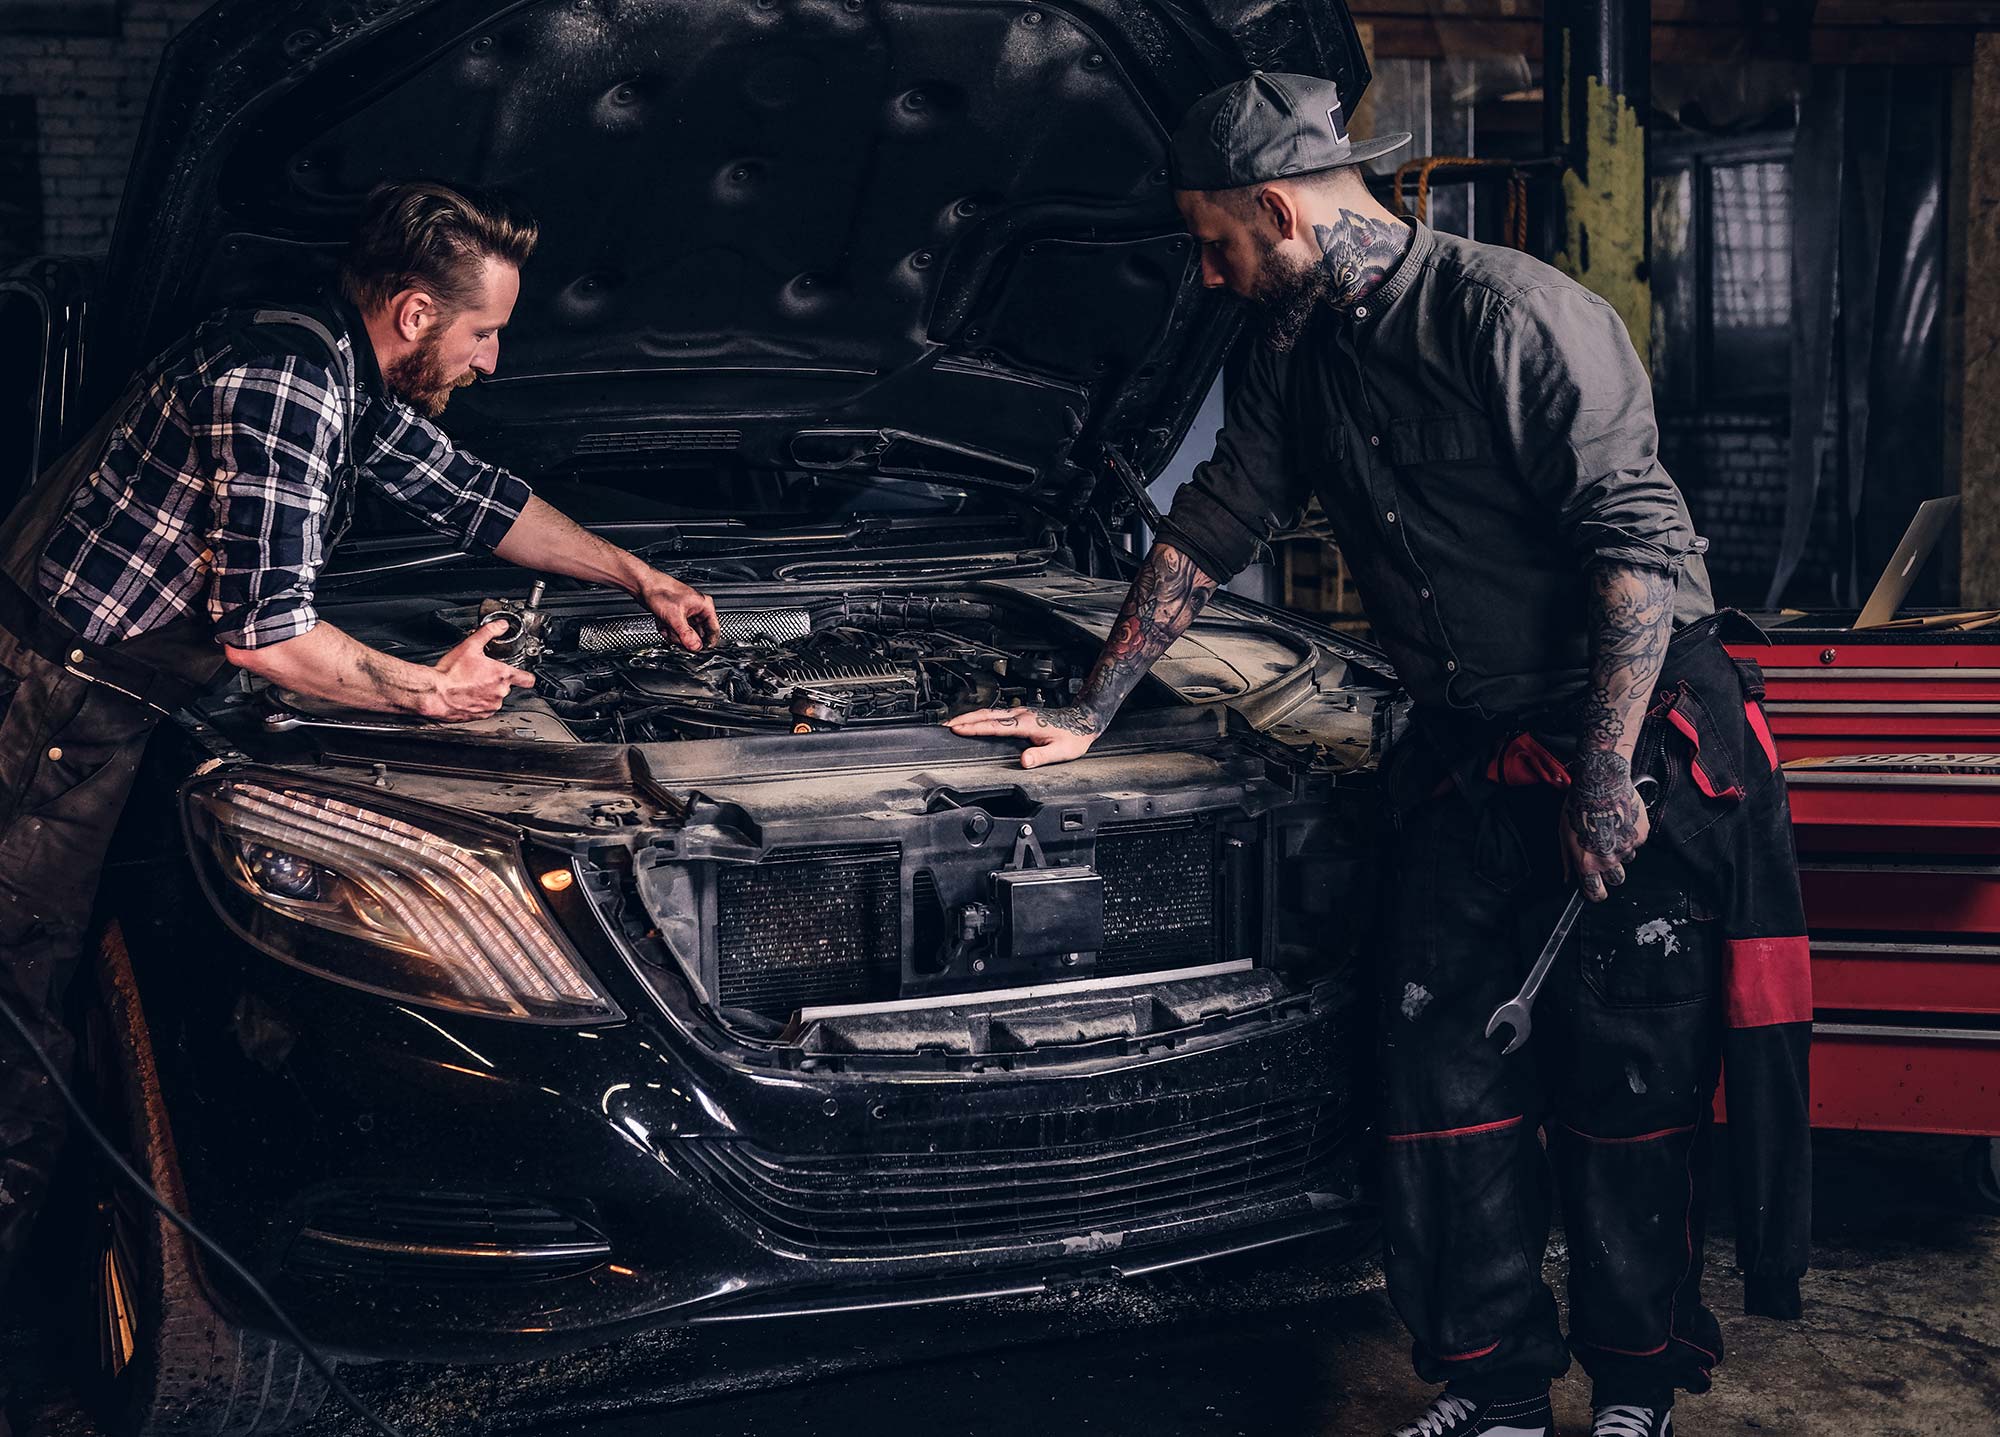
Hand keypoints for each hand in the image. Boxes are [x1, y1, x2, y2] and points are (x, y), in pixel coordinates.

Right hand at [425, 619, 536, 720]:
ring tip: (471, 684)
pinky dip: (478, 702)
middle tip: (480, 673)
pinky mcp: (480, 716)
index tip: (523, 675)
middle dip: (496, 680)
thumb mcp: (470, 646)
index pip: (527, 679)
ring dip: (487, 692)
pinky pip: (484, 709)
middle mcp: (500, 693)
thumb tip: (500, 626)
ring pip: (495, 698)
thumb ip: (488, 633)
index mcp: (502, 676)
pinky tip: (466, 694)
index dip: (525, 676)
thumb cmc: (450, 673)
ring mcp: (491, 706)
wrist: (434, 694)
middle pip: (506, 686)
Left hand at [639, 572, 719, 650]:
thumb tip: (696, 647)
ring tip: (666, 625)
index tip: (697, 650)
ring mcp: (687, 614)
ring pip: (685, 634)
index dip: (706, 643)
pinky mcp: (677, 616)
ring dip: (674, 634)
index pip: (714, 631)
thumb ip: (686, 634)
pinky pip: (676, 631)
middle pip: (697, 635)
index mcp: (704, 606)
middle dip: (683, 637)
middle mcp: (698, 610)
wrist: (644, 585)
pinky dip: (668, 630)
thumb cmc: (659, 591)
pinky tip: (662, 623)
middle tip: (675, 633)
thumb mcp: (674, 616)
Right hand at [945, 706, 1104, 768]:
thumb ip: (1041, 757)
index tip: (957, 729)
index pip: (996, 726)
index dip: (975, 728)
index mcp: (1027, 723)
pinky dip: (980, 717)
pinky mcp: (1021, 713)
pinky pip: (996, 713)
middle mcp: (1021, 714)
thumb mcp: (1061, 751)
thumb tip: (1023, 761)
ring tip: (952, 723)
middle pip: (987, 715)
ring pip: (990, 712)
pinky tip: (974, 721)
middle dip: (965, 719)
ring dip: (970, 717)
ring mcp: (1020, 712)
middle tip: (946, 725)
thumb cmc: (1074, 736)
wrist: (1084, 719)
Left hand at [1561, 751, 1650, 901]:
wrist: (1600, 783)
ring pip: (1627, 858)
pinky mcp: (1640, 835)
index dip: (1596, 893)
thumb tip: (1568, 879)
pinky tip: (1620, 819)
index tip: (1596, 891)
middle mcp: (1609, 859)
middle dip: (1611, 871)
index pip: (1595, 893)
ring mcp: (1627, 848)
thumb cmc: (1578, 806)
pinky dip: (1630, 833)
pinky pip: (1636, 841)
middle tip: (1604, 852)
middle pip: (1616, 879)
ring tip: (1610, 828)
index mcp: (1587, 862)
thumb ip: (1567, 860)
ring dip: (1621, 848)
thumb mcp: (1564, 834)